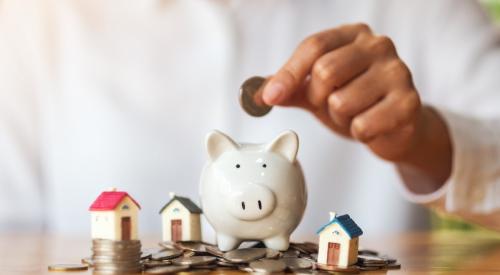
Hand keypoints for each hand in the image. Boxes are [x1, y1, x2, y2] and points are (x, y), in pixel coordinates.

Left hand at [262, 23, 421, 161]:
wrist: (396, 126)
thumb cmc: (356, 101)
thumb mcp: (318, 91)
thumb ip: (290, 87)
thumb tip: (259, 93)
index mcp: (353, 35)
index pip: (313, 46)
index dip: (288, 74)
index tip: (269, 97)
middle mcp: (379, 45)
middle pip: (325, 71)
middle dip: (318, 98)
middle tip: (330, 105)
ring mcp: (398, 72)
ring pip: (341, 102)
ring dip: (340, 118)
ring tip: (355, 114)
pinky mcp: (409, 103)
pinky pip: (362, 125)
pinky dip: (358, 133)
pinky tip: (371, 126)